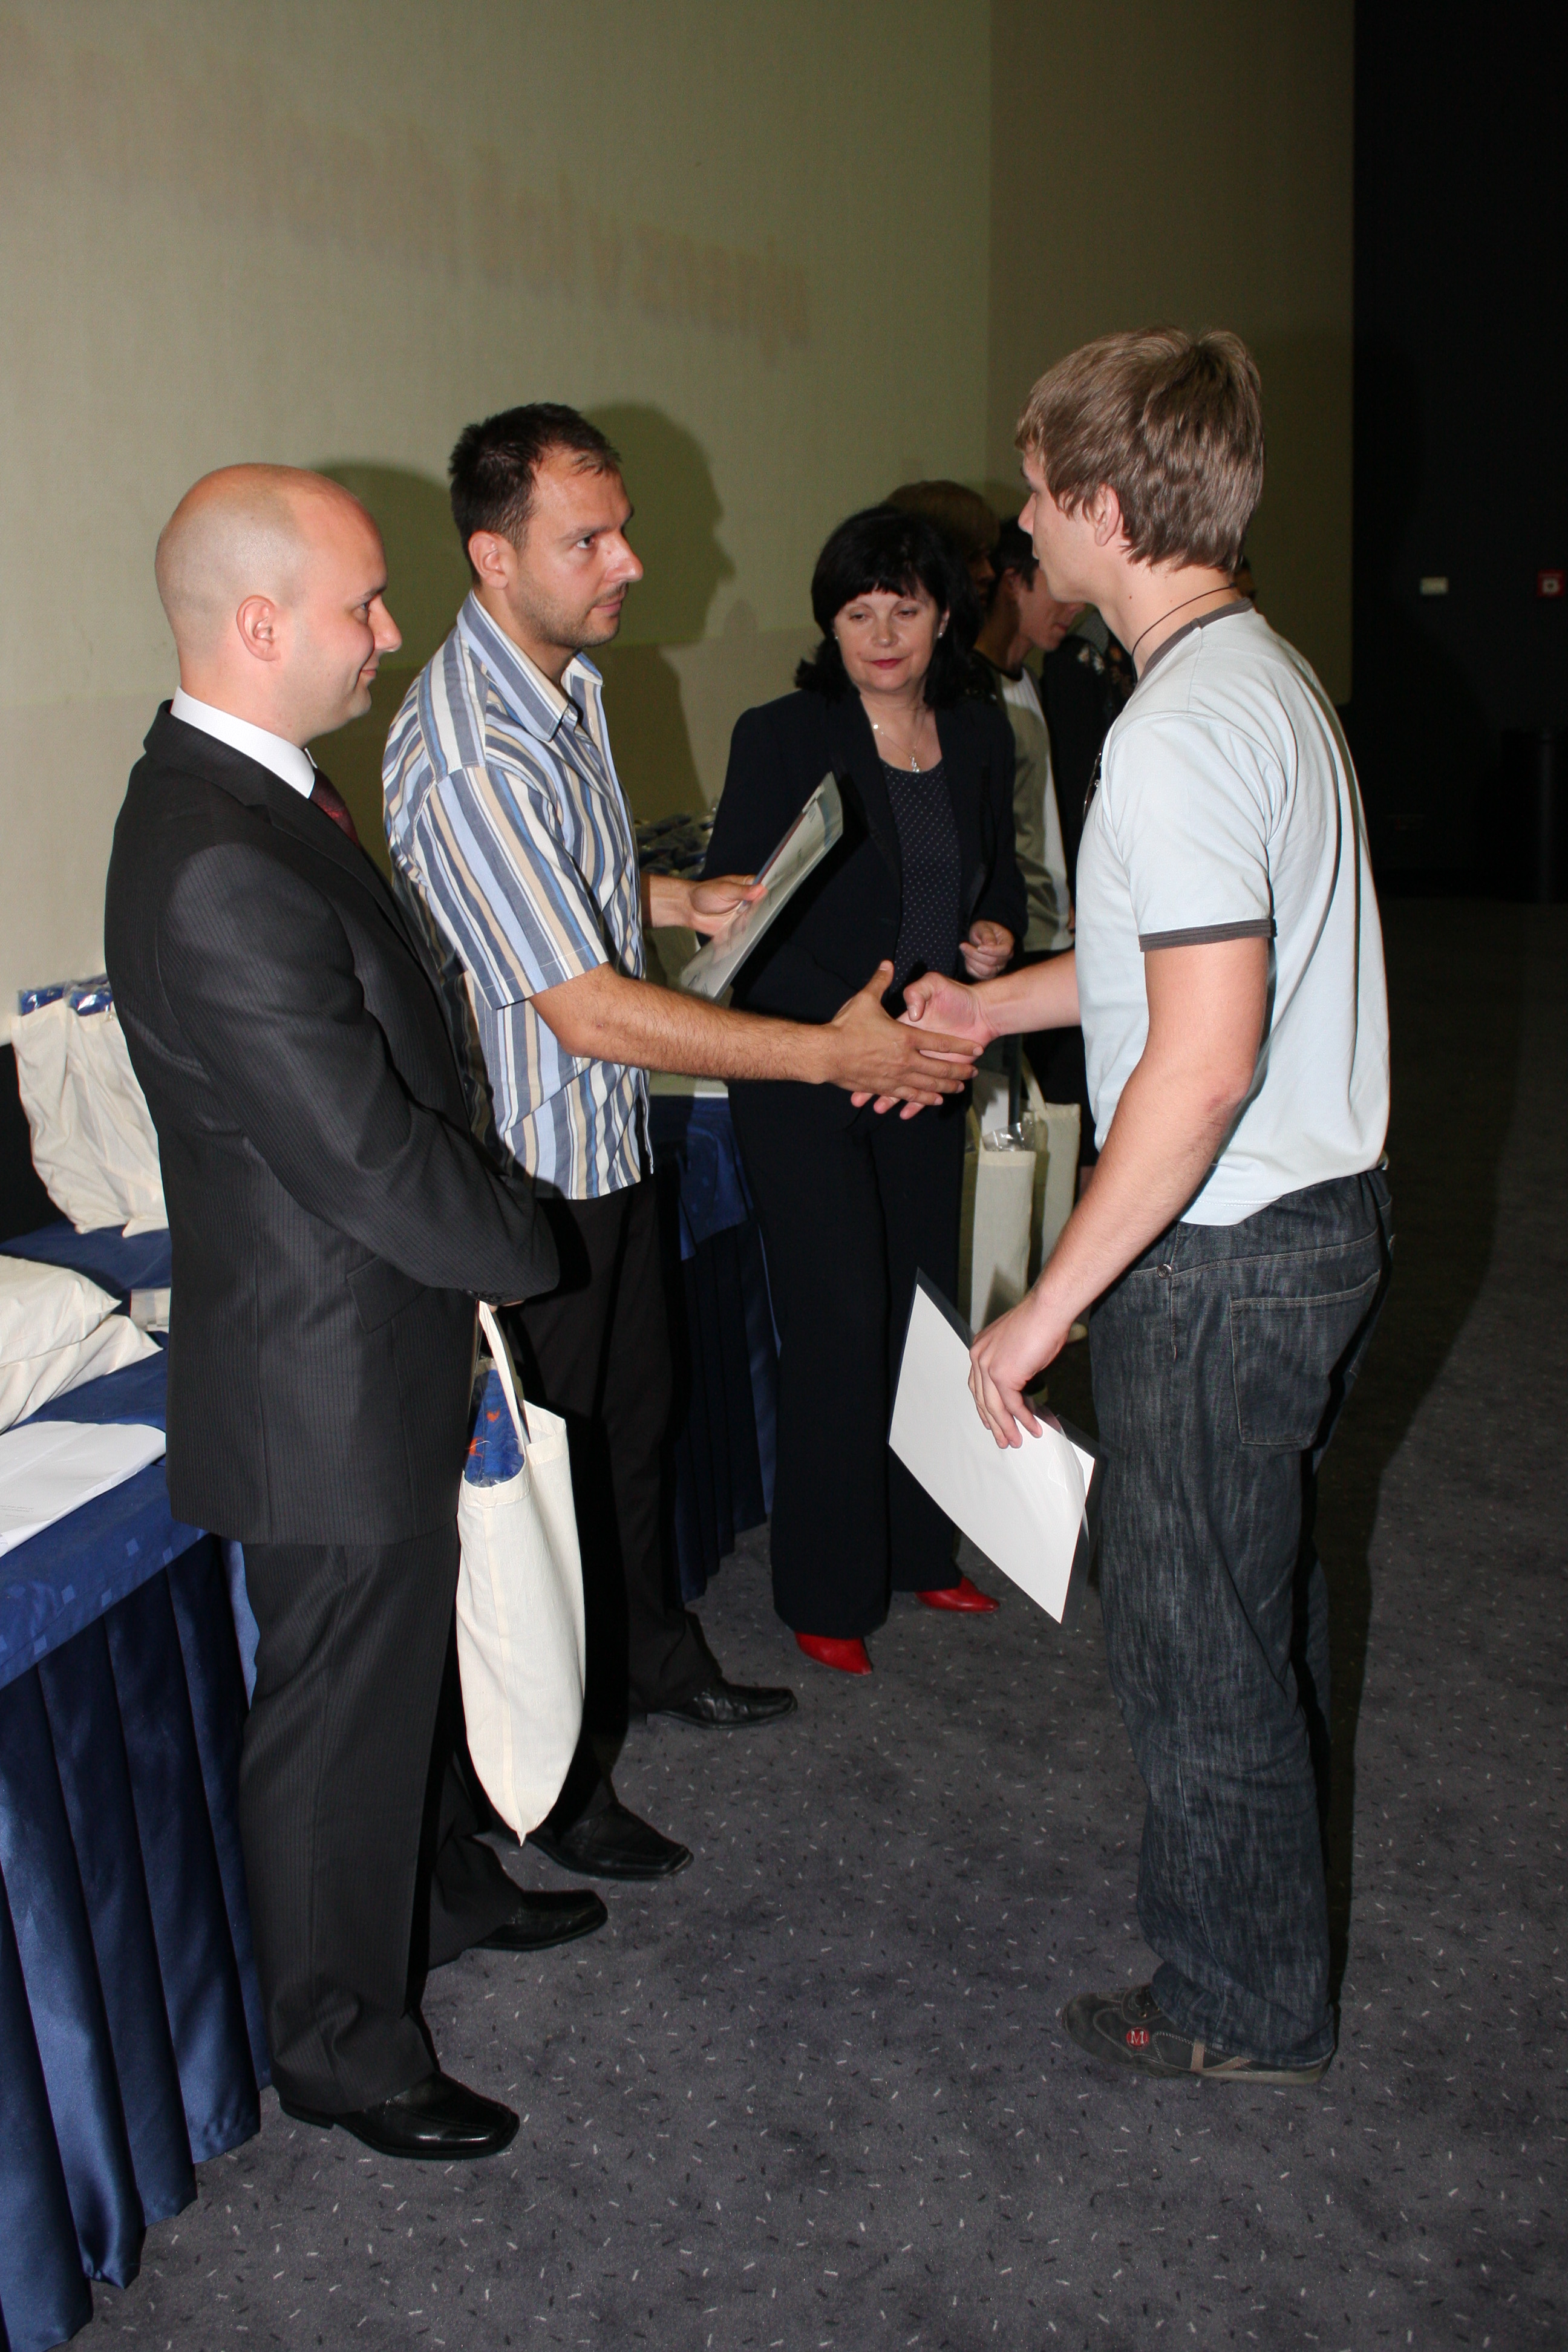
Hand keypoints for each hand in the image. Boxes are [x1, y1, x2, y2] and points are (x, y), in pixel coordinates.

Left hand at [644, 871, 764, 935]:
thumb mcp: (724, 889)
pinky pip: (744, 934)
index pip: (764, 890)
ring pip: (755, 922)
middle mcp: (748, 902)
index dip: (769, 895)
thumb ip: (742, 891)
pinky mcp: (736, 929)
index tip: (772, 899)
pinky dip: (744, 936)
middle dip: (762, 912)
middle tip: (760, 915)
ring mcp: (743, 916)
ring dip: (753, 925)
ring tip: (750, 926)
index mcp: (748, 887)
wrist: (689, 909)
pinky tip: (742, 935)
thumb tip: (760, 889)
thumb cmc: (704, 893)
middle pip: (762, 908)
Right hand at [824, 961, 977, 1106]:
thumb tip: (888, 964)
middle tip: (974, 1072)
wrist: (825, 1054)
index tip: (976, 1049)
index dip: (960, 1046)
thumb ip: (880, 982)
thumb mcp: (864, 999)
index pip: (940, 1043)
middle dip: (959, 1070)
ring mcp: (895, 1076)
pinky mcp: (884, 1087)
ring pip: (928, 1084)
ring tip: (960, 1087)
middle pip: (939, 1068)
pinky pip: (910, 1095)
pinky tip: (935, 1100)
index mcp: (905, 1037)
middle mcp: (905, 1059)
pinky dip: (924, 1098)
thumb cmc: (845, 1027)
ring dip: (946, 1086)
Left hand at [960, 920, 1012, 979]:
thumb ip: (987, 935)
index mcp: (1008, 942)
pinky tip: (967, 958)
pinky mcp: (990, 974)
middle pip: (993, 961)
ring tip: (964, 951)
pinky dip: (970, 968)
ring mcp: (999, 967)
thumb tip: (990, 946)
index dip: (991, 951)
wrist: (979, 936)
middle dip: (975, 954)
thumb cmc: (983, 929)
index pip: (1005, 950)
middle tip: (963, 945)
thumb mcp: (983, 927)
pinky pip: (980, 976)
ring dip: (972, 961)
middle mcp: (1006, 957)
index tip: (978, 947)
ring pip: (986, 971)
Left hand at [968, 1288, 1074, 1447]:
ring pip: (995, 1406)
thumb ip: (1012, 1364)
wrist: (1047, 1309)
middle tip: (1003, 1438)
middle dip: (994, 1422)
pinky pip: (1012, 1405)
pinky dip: (1023, 1418)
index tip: (991, 1420)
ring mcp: (989, 1367)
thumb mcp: (1016, 1345)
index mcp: (980, 1348)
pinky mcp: (1004, 1375)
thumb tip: (1020, 1384)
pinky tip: (1031, 1427)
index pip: (977, 1385)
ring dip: (1007, 1427)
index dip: (984, 1407)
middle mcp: (979, 1357)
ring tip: (1015, 1440)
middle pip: (983, 1399)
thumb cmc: (1039, 1321)